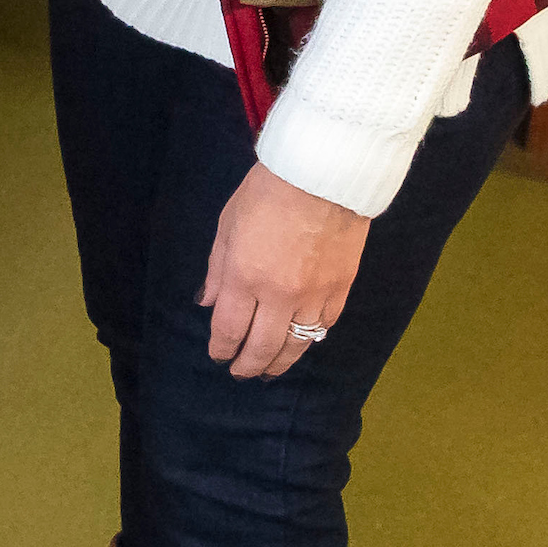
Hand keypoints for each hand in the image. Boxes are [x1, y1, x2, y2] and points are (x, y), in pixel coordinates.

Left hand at [199, 163, 368, 381]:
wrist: (324, 173)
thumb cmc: (267, 191)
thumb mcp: (228, 224)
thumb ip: (216, 269)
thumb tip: (206, 301)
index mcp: (245, 276)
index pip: (228, 329)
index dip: (221, 348)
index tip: (218, 356)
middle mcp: (279, 294)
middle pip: (262, 347)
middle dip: (248, 365)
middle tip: (241, 373)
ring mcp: (314, 294)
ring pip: (297, 344)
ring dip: (280, 362)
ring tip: (270, 371)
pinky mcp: (341, 288)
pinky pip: (325, 325)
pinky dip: (311, 338)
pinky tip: (302, 342)